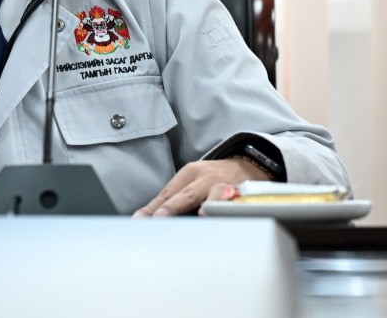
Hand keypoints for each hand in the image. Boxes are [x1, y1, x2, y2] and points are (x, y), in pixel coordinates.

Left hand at [132, 158, 267, 217]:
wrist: (248, 167)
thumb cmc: (211, 181)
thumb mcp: (190, 184)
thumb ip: (171, 201)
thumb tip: (143, 220)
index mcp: (189, 174)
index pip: (168, 193)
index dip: (154, 207)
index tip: (139, 220)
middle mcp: (206, 178)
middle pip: (187, 194)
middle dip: (173, 206)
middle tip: (160, 218)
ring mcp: (226, 185)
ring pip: (216, 194)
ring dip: (209, 205)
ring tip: (202, 215)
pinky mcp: (244, 194)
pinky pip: (238, 203)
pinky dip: (233, 209)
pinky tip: (231, 216)